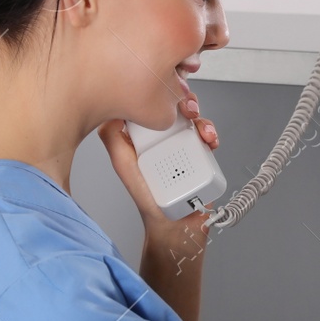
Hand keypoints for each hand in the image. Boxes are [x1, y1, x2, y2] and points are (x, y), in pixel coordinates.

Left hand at [97, 93, 219, 241]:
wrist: (176, 226)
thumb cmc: (148, 201)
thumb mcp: (124, 167)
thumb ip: (113, 140)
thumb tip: (108, 112)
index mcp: (143, 137)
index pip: (152, 106)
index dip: (161, 94)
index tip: (168, 94)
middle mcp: (163, 139)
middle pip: (176, 109)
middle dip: (186, 103)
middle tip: (189, 111)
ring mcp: (182, 146)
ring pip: (194, 121)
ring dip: (202, 120)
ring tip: (203, 131)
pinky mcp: (199, 156)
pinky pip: (207, 138)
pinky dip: (211, 134)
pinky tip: (210, 141)